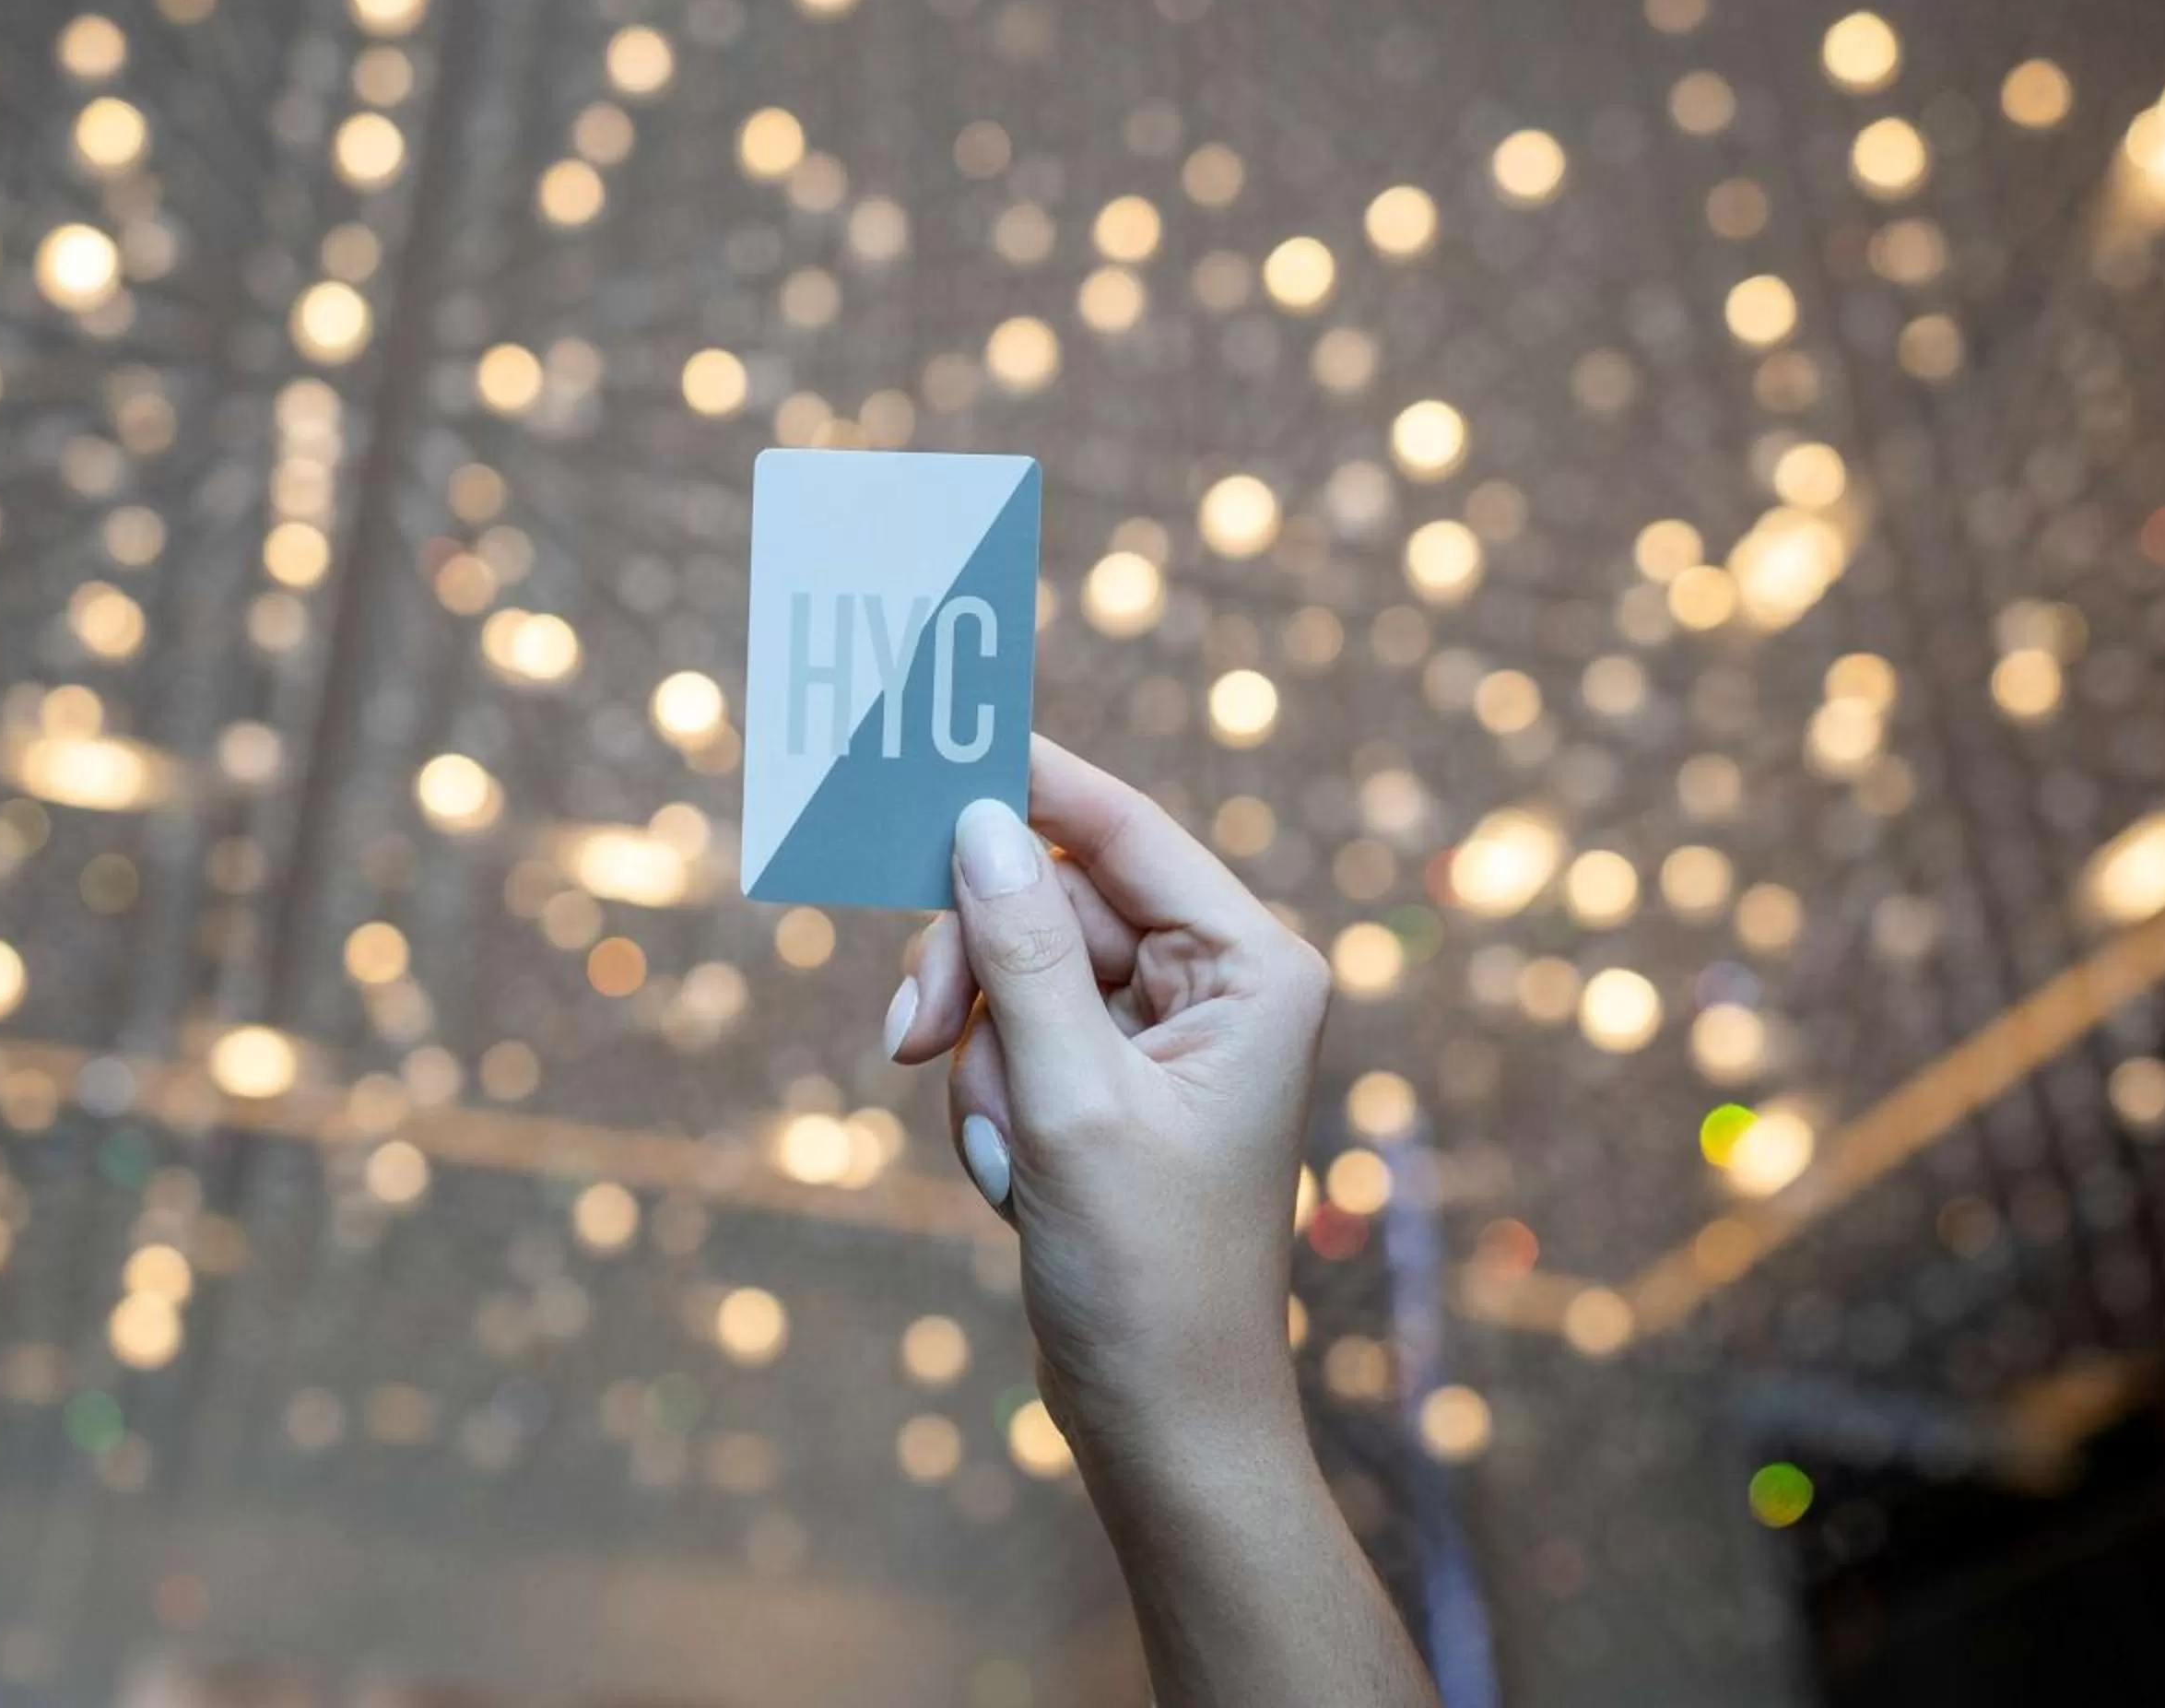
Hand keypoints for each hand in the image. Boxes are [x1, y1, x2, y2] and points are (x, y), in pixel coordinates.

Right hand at [885, 736, 1333, 1462]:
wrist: (1161, 1419)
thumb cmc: (1147, 1273)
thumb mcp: (1069, 1102)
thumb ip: (1022, 953)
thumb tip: (981, 822)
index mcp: (1252, 967)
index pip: (1124, 831)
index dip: (1030, 785)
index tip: (938, 745)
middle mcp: (1218, 985)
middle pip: (1049, 902)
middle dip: (977, 976)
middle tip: (912, 1037)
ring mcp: (1163, 1037)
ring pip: (1016, 972)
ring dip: (982, 1058)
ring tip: (1009, 1157)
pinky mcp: (1113, 1085)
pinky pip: (1013, 1037)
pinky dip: (991, 1097)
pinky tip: (1016, 1178)